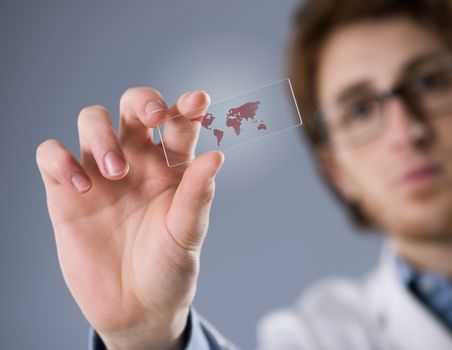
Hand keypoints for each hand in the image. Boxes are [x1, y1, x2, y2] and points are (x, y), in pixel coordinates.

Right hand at [36, 87, 223, 349]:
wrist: (135, 307)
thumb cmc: (166, 268)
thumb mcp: (186, 235)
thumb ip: (197, 196)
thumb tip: (216, 156)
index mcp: (170, 168)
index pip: (178, 125)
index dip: (187, 108)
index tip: (198, 101)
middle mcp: (136, 162)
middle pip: (133, 107)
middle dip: (142, 101)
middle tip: (151, 117)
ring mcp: (100, 173)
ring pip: (92, 120)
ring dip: (103, 134)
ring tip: (116, 173)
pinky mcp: (65, 191)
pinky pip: (52, 155)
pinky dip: (60, 159)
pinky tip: (81, 186)